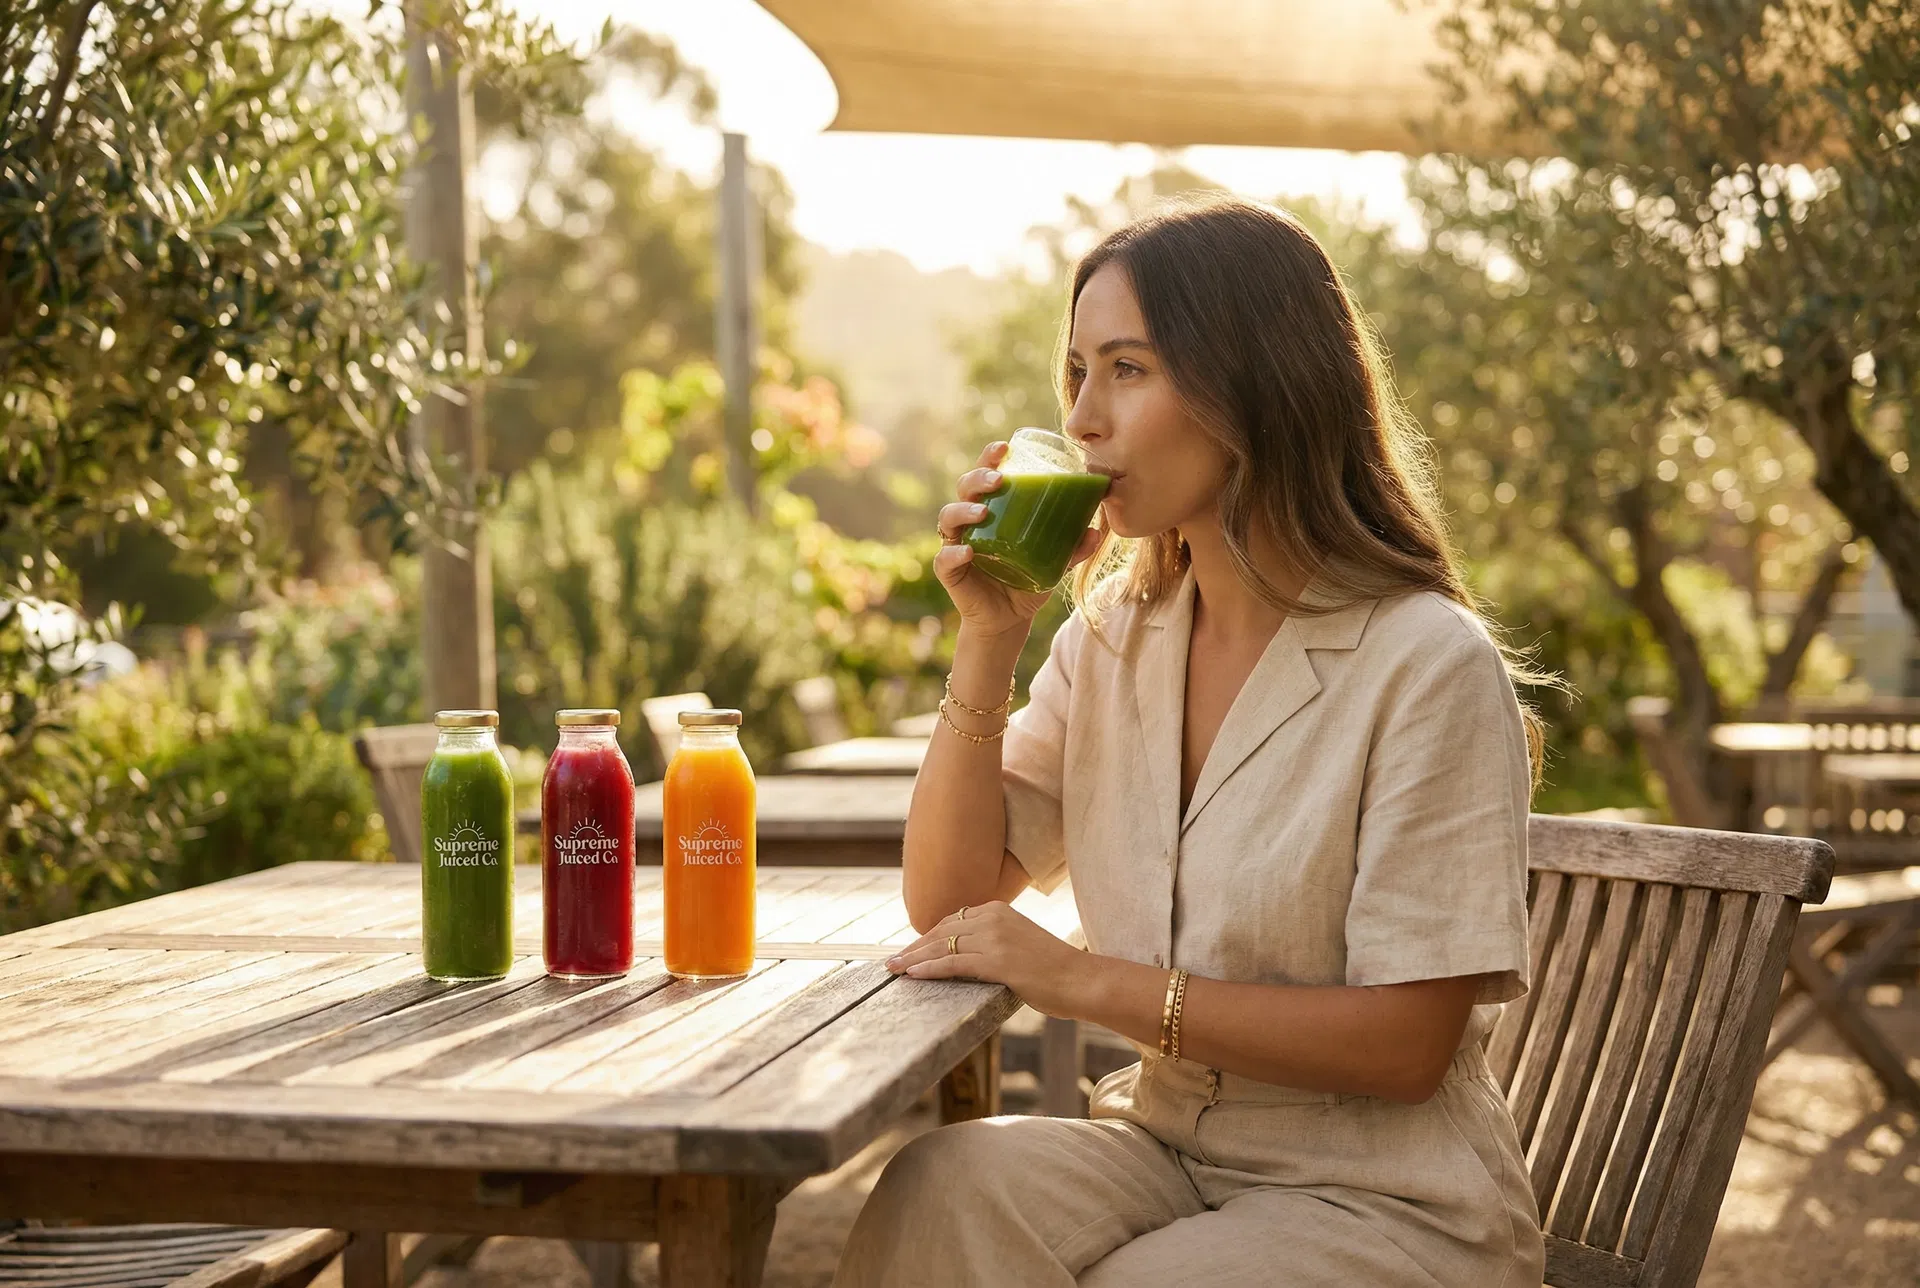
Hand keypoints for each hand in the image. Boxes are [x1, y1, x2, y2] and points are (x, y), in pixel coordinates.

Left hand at [885, 900, 1091, 1018]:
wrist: (1081, 980)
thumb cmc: (1055, 970)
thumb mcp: (1021, 945)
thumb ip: (995, 944)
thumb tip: (970, 958)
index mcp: (999, 910)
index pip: (952, 920)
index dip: (928, 936)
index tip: (911, 949)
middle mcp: (994, 918)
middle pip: (941, 930)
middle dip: (914, 947)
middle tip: (892, 961)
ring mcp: (995, 938)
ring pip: (942, 946)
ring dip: (913, 959)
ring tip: (893, 970)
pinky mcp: (997, 961)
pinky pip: (953, 963)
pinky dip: (929, 969)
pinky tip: (912, 975)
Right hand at [934, 441, 1103, 640]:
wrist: (1009, 619)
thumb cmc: (1028, 580)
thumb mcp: (1056, 562)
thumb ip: (1074, 547)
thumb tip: (1099, 531)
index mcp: (993, 509)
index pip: (985, 474)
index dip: (989, 457)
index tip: (1004, 447)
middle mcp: (970, 521)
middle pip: (964, 488)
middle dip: (977, 478)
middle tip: (997, 479)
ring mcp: (957, 544)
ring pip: (949, 518)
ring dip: (962, 510)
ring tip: (982, 512)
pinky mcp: (950, 572)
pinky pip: (944, 559)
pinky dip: (953, 553)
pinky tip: (968, 551)